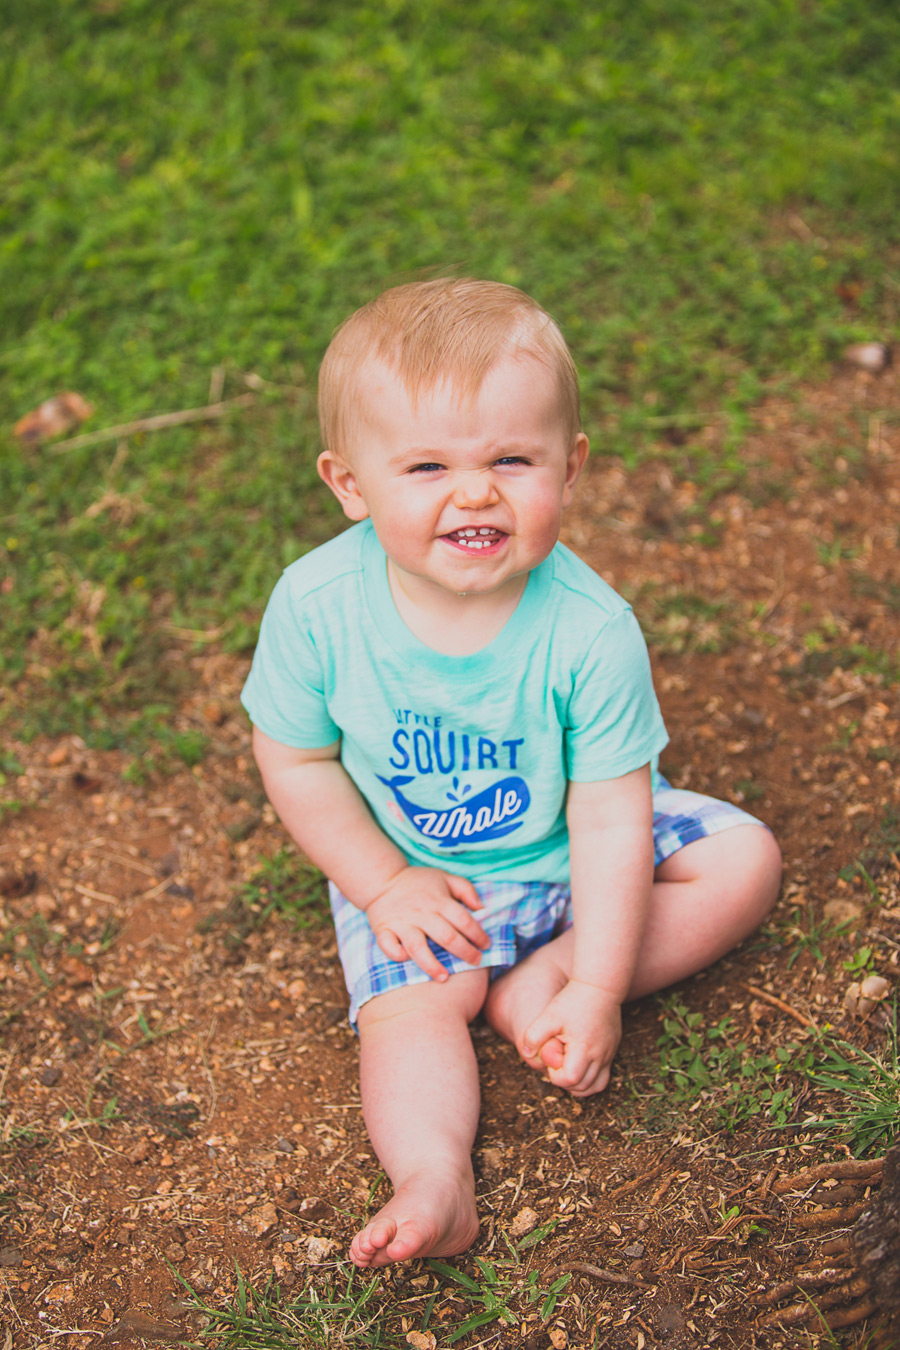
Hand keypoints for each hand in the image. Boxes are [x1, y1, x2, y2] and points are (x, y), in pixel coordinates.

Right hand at [364, 867, 490, 980]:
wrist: (383, 879)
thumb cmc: (418, 882)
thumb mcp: (445, 878)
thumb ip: (466, 889)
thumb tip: (481, 908)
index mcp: (438, 900)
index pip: (463, 920)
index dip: (478, 934)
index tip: (486, 945)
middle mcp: (421, 913)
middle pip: (446, 936)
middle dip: (464, 952)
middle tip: (476, 962)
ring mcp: (402, 922)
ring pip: (417, 947)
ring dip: (431, 964)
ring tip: (444, 977)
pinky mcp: (384, 929)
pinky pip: (388, 946)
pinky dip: (397, 954)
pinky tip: (406, 960)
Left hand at [520, 979, 621, 1096]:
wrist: (600, 986)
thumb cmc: (572, 1000)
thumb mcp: (548, 1015)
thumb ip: (533, 1035)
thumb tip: (527, 1053)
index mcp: (583, 1048)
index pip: (569, 1079)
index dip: (555, 1075)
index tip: (551, 1058)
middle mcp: (599, 1055)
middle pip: (583, 1088)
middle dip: (565, 1082)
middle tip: (557, 1062)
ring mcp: (608, 1054)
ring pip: (596, 1086)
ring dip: (578, 1084)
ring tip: (566, 1066)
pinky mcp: (612, 1050)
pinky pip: (604, 1077)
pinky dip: (590, 1079)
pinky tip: (579, 1065)